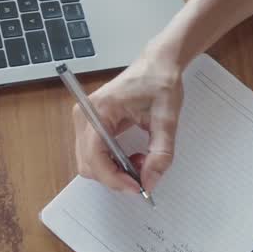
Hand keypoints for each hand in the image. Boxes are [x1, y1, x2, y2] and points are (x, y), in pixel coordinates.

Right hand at [73, 46, 184, 193]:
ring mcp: (86, 120)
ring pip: (90, 163)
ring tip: (141, 161)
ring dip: (114, 171)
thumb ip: (160, 153)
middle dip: (115, 177)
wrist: (158, 64)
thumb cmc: (160, 82)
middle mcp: (85, 115)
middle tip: (143, 175)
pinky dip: (113, 163)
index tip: (137, 187)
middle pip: (88, 164)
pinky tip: (133, 157)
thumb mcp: (167, 119)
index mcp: (99, 109)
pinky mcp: (92, 124)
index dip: (114, 177)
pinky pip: (95, 154)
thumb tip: (150, 182)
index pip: (94, 155)